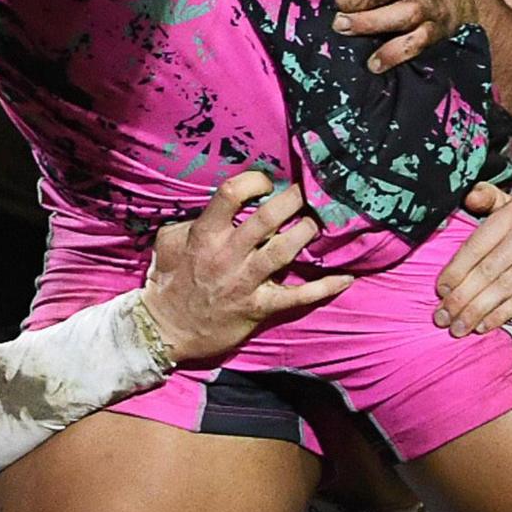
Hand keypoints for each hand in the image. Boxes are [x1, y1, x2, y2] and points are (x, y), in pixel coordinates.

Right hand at [142, 171, 345, 362]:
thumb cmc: (167, 282)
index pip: (231, 194)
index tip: (266, 182)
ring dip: (307, 233)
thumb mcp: (168, 243)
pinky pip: (296, 297)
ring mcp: (245, 282)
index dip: (254, 181)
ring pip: (284, 251)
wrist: (165, 330)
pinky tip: (345, 278)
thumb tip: (219, 206)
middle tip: (309, 192)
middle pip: (267, 219)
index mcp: (205, 235)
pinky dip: (324, 287)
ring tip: (319, 223)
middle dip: (293, 200)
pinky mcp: (259, 307)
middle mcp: (228, 255)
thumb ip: (191, 221)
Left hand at [431, 183, 511, 337]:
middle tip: (441, 316)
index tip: (440, 290)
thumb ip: (492, 200)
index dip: (456, 269)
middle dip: (461, 296)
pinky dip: (501, 314)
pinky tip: (483, 325)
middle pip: (488, 268)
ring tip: (458, 327)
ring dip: (477, 310)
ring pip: (503, 286)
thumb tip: (469, 195)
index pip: (478, 243)